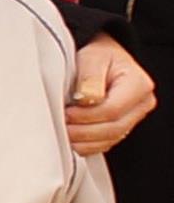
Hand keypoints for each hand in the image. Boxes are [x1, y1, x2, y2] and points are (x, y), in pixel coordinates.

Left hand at [66, 37, 154, 154]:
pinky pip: (105, 144)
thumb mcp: (92, 58)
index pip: (113, 110)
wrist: (103, 61)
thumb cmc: (99, 57)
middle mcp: (140, 104)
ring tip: (63, 132)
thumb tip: (86, 99)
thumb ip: (90, 78)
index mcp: (138, 85)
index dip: (87, 115)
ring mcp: (133, 118)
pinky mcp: (120, 128)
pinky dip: (86, 145)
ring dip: (83, 141)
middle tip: (61, 126)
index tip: (67, 113)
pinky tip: (71, 139)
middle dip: (83, 131)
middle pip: (113, 128)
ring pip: (109, 139)